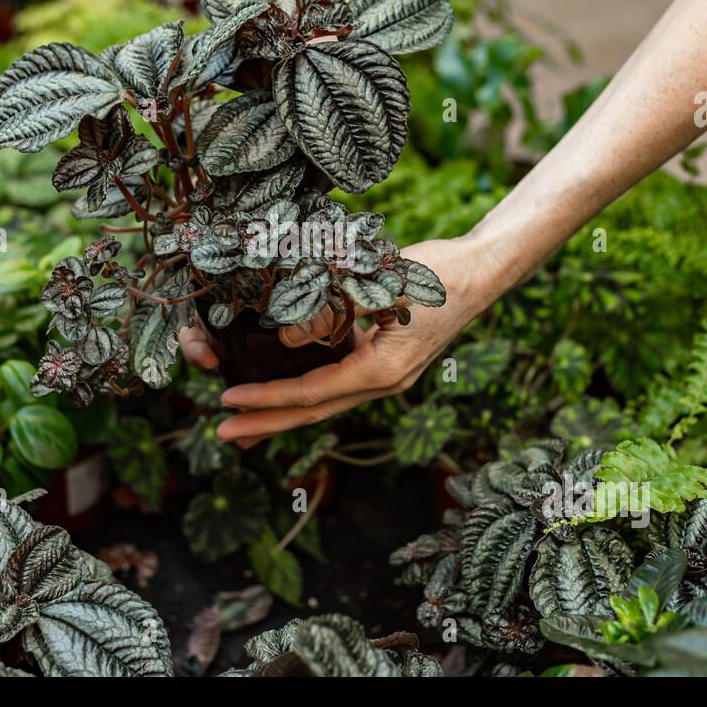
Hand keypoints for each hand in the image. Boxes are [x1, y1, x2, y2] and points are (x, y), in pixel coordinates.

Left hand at [212, 237, 497, 444]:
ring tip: (245, 424)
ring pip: (325, 401)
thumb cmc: (439, 274)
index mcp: (382, 370)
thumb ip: (334, 311)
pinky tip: (286, 387)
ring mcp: (387, 376)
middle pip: (314, 411)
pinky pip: (338, 383)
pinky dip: (307, 390)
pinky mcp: (386, 362)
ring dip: (283, 412)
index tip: (229, 401)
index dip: (267, 399)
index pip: (311, 392)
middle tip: (223, 435)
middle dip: (267, 423)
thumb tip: (285, 339)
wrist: (482, 271)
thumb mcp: (384, 286)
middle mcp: (385, 383)